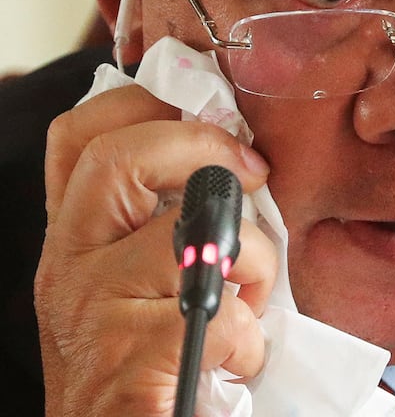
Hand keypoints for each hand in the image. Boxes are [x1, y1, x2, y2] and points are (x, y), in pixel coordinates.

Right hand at [34, 85, 275, 415]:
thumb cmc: (139, 355)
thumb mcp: (134, 277)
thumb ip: (161, 220)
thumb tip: (233, 164)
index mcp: (75, 234)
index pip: (79, 136)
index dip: (145, 104)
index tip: (209, 118)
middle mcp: (70, 263)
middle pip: (121, 158)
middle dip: (204, 148)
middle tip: (253, 173)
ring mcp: (95, 310)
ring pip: (195, 237)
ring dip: (253, 264)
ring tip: (251, 300)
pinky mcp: (134, 360)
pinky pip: (223, 315)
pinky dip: (250, 337)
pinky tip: (238, 358)